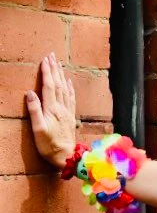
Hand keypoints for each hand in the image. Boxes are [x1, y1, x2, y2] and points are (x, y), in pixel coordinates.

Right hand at [25, 55, 76, 169]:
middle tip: (52, 55)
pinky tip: (69, 82)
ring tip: (59, 64)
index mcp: (52, 109)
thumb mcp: (38, 129)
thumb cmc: (49, 145)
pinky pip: (71, 98)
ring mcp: (67, 112)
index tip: (44, 60)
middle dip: (54, 69)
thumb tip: (30, 93)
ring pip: (65, 89)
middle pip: (58, 84)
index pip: (49, 86)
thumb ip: (34, 110)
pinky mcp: (70, 117)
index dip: (47, 72)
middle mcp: (61, 108)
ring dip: (61, 75)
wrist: (66, 157)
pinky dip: (70, 88)